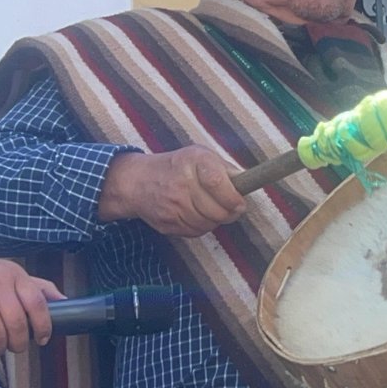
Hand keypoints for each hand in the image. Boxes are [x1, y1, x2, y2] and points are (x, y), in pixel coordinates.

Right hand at [0, 254, 64, 355]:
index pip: (37, 302)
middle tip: (17, 347)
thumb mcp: (12, 274)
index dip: (44, 325)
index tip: (43, 339)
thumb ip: (38, 287)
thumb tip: (66, 301)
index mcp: (15, 274)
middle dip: (20, 343)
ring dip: (0, 348)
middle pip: (17, 323)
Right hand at [98, 146, 246, 236]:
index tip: (239, 203)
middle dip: (230, 213)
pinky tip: (198, 214)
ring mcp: (172, 205)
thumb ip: (226, 169)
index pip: (218, 183)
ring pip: (208, 224)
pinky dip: (202, 227)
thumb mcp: (201, 156)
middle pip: (217, 210)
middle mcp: (181, 183)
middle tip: (232, 209)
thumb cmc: (177, 166)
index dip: (233, 197)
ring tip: (212, 209)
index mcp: (193, 161)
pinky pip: (196, 232)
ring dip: (216, 220)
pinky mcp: (167, 223)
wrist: (138, 182)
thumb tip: (248, 182)